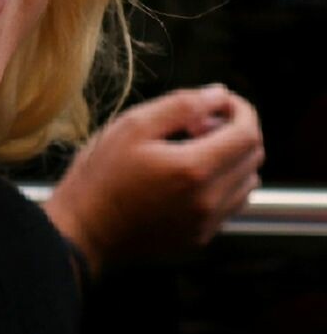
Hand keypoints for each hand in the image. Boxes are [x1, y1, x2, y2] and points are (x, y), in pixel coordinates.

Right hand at [42, 85, 264, 279]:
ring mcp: (205, 224)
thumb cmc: (99, 178)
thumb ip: (181, 104)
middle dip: (235, 132)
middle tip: (199, 125)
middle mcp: (207, 200)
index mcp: (193, 169)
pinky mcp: (197, 239)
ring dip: (231, 160)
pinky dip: (222, 185)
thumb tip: (219, 94)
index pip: (248, 133)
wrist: (80, 232)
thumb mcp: (132, 126)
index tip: (219, 104)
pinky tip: (188, 179)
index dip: (241, 111)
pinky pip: (229, 206)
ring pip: (246, 183)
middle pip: (253, 157)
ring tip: (194, 152)